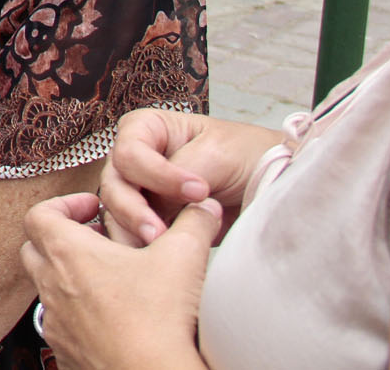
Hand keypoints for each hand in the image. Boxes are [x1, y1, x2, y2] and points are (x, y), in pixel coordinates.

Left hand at [21, 191, 220, 369]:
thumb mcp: (183, 257)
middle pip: (35, 249)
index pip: (39, 214)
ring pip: (46, 289)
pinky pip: (60, 325)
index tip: (92, 207)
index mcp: (68, 253)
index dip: (63, 203)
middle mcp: (52, 287)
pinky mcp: (65, 352)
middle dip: (62, 238)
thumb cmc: (158, 320)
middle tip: (97, 239)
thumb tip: (204, 206)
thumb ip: (194, 222)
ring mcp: (55, 323)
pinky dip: (77, 314)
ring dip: (69, 277)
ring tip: (109, 279)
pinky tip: (111, 317)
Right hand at [97, 109, 267, 246]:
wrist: (274, 188)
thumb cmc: (249, 157)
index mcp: (147, 129)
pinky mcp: (152, 223)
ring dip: (134, 233)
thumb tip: (157, 206)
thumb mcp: (218, 152)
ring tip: (161, 251)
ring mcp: (141, 193)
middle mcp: (136, 160)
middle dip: (134, 210)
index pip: (130, 152)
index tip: (198, 191)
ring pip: (116, 213)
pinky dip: (139, 248)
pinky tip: (157, 260)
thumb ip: (180, 172)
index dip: (157, 174)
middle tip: (159, 234)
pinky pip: (130, 236)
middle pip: (114, 184)